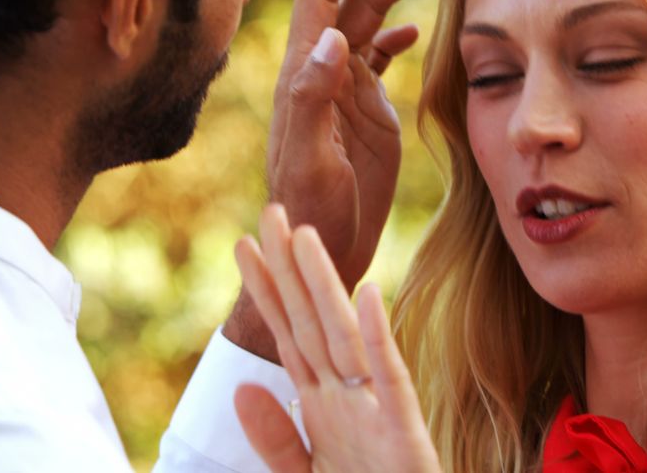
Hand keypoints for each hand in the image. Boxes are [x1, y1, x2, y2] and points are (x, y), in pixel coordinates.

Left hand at [232, 205, 439, 472]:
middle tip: (269, 210)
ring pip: (344, 336)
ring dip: (324, 286)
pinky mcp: (404, 430)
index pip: (288, 335)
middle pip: (311, 321)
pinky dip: (378, 337)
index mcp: (322, 404)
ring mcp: (376, 408)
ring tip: (304, 236)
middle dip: (289, 267)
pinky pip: (389, 378)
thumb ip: (274, 437)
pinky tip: (369, 294)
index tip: (243, 246)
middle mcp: (347, 395)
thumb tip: (242, 386)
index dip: (266, 290)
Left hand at [268, 0, 466, 286]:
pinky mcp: (365, 111)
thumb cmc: (308, 213)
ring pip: (373, 22)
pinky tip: (419, 28)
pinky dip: (398, 35)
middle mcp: (323, 73)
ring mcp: (346, 90)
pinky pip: (379, 58)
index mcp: (304, 74)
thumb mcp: (308, 160)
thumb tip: (331, 35)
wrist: (320, 250)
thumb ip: (310, 98)